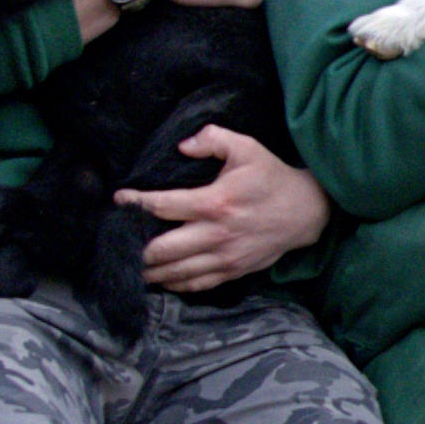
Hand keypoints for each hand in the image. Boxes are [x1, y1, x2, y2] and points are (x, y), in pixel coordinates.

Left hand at [123, 126, 329, 288]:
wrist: (306, 211)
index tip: (119, 200)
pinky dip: (174, 284)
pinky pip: (196, 284)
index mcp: (215, 202)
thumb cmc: (272, 177)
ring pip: (176, 272)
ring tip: (131, 264)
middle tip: (119, 240)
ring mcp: (224, 257)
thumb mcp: (247, 147)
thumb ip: (212, 139)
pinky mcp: (233, 270)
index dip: (135, 204)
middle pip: (162, 249)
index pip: (163, 205)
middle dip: (135, 247)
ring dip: (150, 271)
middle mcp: (216, 234)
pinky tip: (160, 279)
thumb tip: (182, 145)